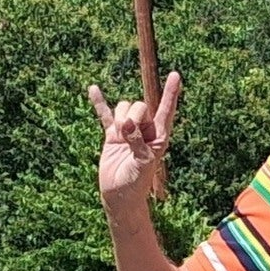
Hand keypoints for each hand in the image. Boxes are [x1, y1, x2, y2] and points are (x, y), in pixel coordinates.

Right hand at [89, 70, 180, 203]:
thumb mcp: (142, 163)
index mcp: (159, 136)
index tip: (176, 75)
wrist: (119, 195)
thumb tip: (126, 123)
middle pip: (139, 106)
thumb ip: (137, 142)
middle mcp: (145, 130)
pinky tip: (93, 88)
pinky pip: (104, 115)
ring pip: (123, 107)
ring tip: (119, 138)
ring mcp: (128, 131)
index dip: (171, 93)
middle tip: (128, 135)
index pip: (166, 110)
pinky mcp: (112, 135)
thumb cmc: (136, 183)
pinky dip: (99, 102)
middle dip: (132, 115)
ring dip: (119, 117)